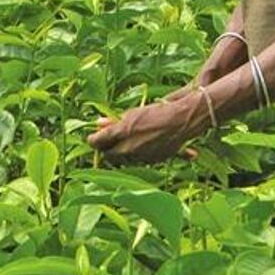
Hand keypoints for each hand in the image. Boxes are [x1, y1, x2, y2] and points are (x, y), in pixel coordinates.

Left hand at [87, 94, 205, 162]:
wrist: (181, 120)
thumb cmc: (155, 113)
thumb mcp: (132, 114)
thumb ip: (114, 122)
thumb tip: (98, 123)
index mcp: (120, 133)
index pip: (97, 142)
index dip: (93, 140)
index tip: (94, 138)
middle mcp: (128, 148)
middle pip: (108, 155)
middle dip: (106, 149)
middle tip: (107, 142)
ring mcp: (140, 157)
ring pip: (123, 160)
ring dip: (121, 154)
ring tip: (126, 143)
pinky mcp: (152, 161)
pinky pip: (139, 161)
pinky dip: (137, 156)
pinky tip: (141, 148)